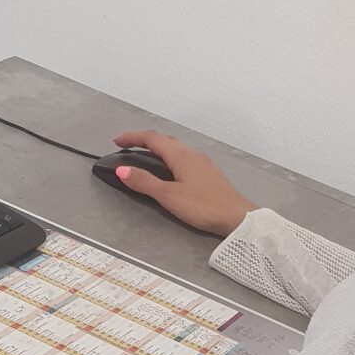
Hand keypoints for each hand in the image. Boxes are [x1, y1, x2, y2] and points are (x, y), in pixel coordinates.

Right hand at [110, 130, 258, 235]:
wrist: (237, 217)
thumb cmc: (203, 206)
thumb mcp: (168, 196)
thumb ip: (144, 182)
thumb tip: (122, 169)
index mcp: (181, 156)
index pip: (152, 138)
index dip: (133, 137)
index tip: (117, 141)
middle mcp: (192, 154)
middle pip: (165, 140)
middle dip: (144, 141)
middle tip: (128, 148)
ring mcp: (203, 163)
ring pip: (177, 148)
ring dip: (159, 149)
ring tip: (146, 158)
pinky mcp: (210, 174)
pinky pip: (185, 158)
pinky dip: (171, 158)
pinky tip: (171, 170)